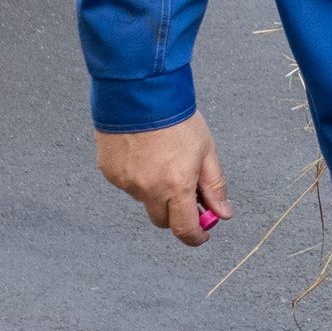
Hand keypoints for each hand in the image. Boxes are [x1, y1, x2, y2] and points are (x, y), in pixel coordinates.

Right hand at [95, 111, 229, 246]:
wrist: (140, 93)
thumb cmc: (176, 118)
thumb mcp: (206, 151)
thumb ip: (214, 186)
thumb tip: (222, 214)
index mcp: (175, 186)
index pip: (184, 229)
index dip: (195, 237)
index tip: (201, 234)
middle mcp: (148, 189)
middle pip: (162, 220)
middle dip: (175, 213)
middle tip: (185, 191)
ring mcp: (126, 182)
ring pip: (144, 199)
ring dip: (155, 190)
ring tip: (161, 157)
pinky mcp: (110, 172)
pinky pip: (127, 184)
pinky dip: (137, 176)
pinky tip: (144, 153)